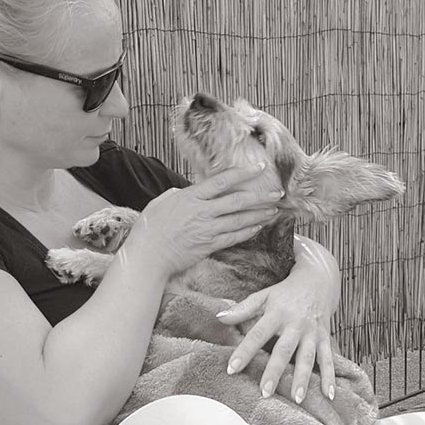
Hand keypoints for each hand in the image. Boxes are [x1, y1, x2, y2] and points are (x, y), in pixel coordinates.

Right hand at [127, 166, 283, 279]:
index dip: (242, 173)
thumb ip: (178, 194)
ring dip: (259, 215)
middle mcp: (202, 212)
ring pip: (240, 220)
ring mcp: (207, 230)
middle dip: (260, 196)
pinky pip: (233, 238)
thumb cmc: (150, 229)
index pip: (222, 181)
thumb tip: (190, 191)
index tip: (259, 169)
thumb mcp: (161, 202)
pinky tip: (258, 228)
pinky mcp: (209, 246)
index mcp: (191, 197)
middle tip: (276, 193)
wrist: (148, 256)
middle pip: (237, 201)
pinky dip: (247, 232)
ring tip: (273, 210)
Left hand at [217, 238, 342, 400]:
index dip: (244, 351)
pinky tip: (329, 395)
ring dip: (303, 379)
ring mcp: (313, 332)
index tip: (232, 369)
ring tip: (297, 399)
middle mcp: (296, 324)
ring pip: (308, 357)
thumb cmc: (286, 292)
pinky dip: (330, 377)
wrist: (319, 279)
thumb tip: (219, 318)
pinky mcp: (325, 337)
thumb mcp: (264, 295)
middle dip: (275, 372)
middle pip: (284, 350)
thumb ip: (243, 309)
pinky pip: (329, 359)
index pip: (257, 334)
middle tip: (265, 392)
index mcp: (277, 313)